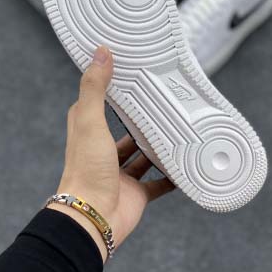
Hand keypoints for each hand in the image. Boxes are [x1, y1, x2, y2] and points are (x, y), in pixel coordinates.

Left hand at [48, 45, 173, 261]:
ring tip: (179, 129)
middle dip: (141, 120)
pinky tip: (185, 164)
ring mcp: (121, 174)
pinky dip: (171, 175)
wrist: (93, 219)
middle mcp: (103, 152)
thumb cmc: (86, 170)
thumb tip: (100, 52)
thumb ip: (95, 88)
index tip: (127, 74)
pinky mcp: (137, 193)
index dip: (108, 89)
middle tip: (162, 103)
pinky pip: (159, 183)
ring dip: (157, 146)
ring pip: (143, 156)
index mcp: (88, 133)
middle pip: (125, 131)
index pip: (96, 104)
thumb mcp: (89, 121)